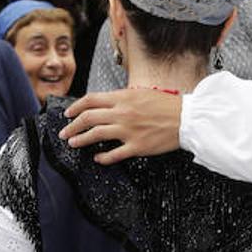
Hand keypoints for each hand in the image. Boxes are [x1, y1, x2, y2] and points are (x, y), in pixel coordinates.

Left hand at [61, 89, 181, 163]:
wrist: (187, 118)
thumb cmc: (168, 105)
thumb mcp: (143, 93)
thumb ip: (123, 98)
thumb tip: (107, 103)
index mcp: (124, 98)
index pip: (91, 100)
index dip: (75, 107)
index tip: (68, 113)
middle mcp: (123, 113)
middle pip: (88, 118)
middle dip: (72, 126)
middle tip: (64, 132)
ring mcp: (128, 131)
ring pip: (95, 135)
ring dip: (80, 139)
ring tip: (73, 143)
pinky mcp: (137, 146)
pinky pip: (114, 154)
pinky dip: (102, 157)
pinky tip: (97, 158)